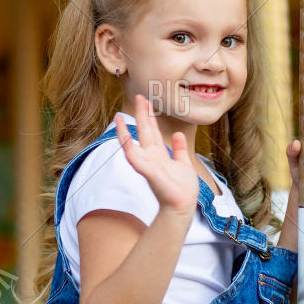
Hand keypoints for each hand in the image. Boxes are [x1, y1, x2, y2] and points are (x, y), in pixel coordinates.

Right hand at [116, 94, 196, 217]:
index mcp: (160, 154)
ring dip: (126, 131)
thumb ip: (179, 150)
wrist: (182, 207)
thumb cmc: (182, 189)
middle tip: (139, 96)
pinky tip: (125, 139)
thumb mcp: (184, 164)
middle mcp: (151, 157)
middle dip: (142, 114)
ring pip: (133, 143)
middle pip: (145, 131)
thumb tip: (179, 134)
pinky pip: (135, 159)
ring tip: (120, 117)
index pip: (153, 131)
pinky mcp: (148, 172)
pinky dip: (129, 149)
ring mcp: (148, 164)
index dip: (150, 116)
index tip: (147, 101)